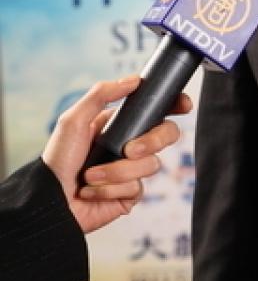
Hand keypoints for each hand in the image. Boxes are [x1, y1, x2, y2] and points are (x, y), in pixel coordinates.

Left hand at [42, 76, 190, 234]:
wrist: (50, 201)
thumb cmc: (58, 159)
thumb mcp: (74, 119)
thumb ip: (102, 94)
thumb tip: (134, 79)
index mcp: (120, 125)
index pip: (156, 111)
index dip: (175, 105)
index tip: (183, 105)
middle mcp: (130, 146)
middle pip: (167, 135)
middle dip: (153, 141)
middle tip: (130, 150)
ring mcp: (131, 171)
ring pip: (150, 165)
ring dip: (116, 172)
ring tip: (91, 176)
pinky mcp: (129, 195)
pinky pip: (136, 188)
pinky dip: (111, 189)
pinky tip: (93, 191)